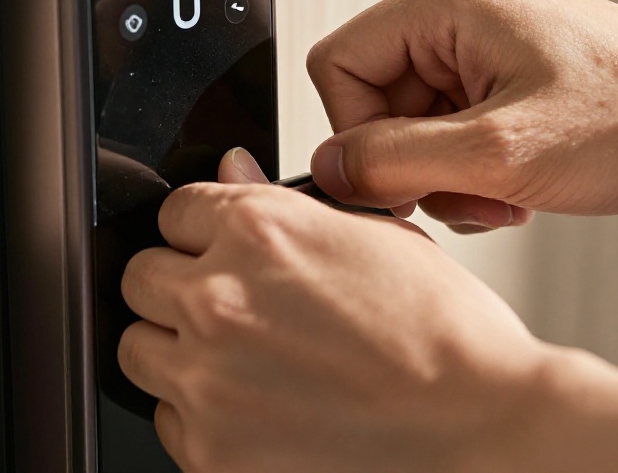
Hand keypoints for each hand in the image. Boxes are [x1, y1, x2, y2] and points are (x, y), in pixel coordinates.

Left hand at [117, 148, 551, 471]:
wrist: (479, 426)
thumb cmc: (445, 336)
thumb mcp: (375, 237)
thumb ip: (284, 205)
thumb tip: (232, 173)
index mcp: (260, 232)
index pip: (175, 210)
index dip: (206, 230)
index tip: (224, 249)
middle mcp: (220, 299)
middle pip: (141, 278)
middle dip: (180, 285)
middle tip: (234, 308)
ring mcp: (207, 380)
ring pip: (138, 348)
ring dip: (179, 350)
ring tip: (245, 362)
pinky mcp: (211, 450)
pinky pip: (169, 420)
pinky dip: (201, 416)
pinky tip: (260, 410)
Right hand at [306, 0, 617, 230]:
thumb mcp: (500, 153)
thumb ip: (394, 160)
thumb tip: (329, 169)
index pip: (337, 63)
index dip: (356, 136)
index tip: (397, 185)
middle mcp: (463, 9)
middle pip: (376, 99)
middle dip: (417, 164)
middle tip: (473, 195)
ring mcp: (491, 44)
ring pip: (417, 125)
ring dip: (451, 177)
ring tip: (508, 194)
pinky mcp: (515, 77)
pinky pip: (458, 131)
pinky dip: (480, 172)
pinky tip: (525, 189)